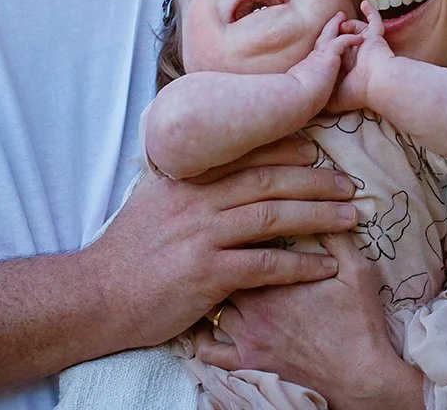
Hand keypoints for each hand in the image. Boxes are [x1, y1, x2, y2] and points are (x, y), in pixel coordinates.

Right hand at [83, 165, 358, 349]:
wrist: (96, 297)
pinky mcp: (207, 274)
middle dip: (314, 180)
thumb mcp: (151, 200)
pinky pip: (265, 265)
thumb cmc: (126, 252)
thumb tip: (210, 164)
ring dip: (318, 216)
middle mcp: (196, 201)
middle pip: (268, 181)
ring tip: (350, 217)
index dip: (285, 150)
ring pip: (272, 216)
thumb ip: (183, 182)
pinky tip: (325, 266)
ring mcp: (202, 236)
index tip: (316, 150)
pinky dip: (299, 265)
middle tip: (347, 184)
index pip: (244, 155)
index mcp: (185, 180)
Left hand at [193, 232, 422, 409]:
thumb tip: (324, 206)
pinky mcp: (247, 365)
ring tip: (214, 284)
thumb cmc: (359, 323)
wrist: (361, 377)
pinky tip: (206, 325)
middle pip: (217, 272)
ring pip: (208, 307)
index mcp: (276, 277)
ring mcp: (247, 337)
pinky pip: (207, 351)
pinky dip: (201, 337)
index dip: (237, 233)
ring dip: (210, 295)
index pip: (240, 242)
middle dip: (220, 260)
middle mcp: (253, 306)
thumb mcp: (357, 271)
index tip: (239, 227)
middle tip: (224, 252)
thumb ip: (336, 237)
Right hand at [287, 12, 359, 110]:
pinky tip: (360, 37)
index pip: (314, 54)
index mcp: (306, 68)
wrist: (295, 98)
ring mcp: (319, 56)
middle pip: (320, 39)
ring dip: (336, 25)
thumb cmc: (296, 100)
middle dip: (327, 29)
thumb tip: (306, 101)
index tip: (322, 44)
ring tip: (342, 16)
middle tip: (333, 20)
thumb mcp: (302, 94)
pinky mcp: (328, 56)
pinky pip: (341, 41)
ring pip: (329, 35)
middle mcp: (312, 59)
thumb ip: (305, 93)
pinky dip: (350, 38)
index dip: (320, 47)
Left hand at [326, 1, 392, 113]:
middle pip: (346, 37)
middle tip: (336, 22)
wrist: (377, 85)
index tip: (324, 42)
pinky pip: (375, 21)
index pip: (337, 52)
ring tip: (343, 25)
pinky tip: (364, 4)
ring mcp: (368, 45)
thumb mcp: (336, 98)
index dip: (331, 45)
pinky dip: (371, 12)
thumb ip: (327, 98)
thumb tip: (317, 103)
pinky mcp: (376, 37)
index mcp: (348, 66)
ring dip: (350, 25)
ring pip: (357, 29)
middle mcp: (358, 55)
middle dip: (339, 29)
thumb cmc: (358, 91)